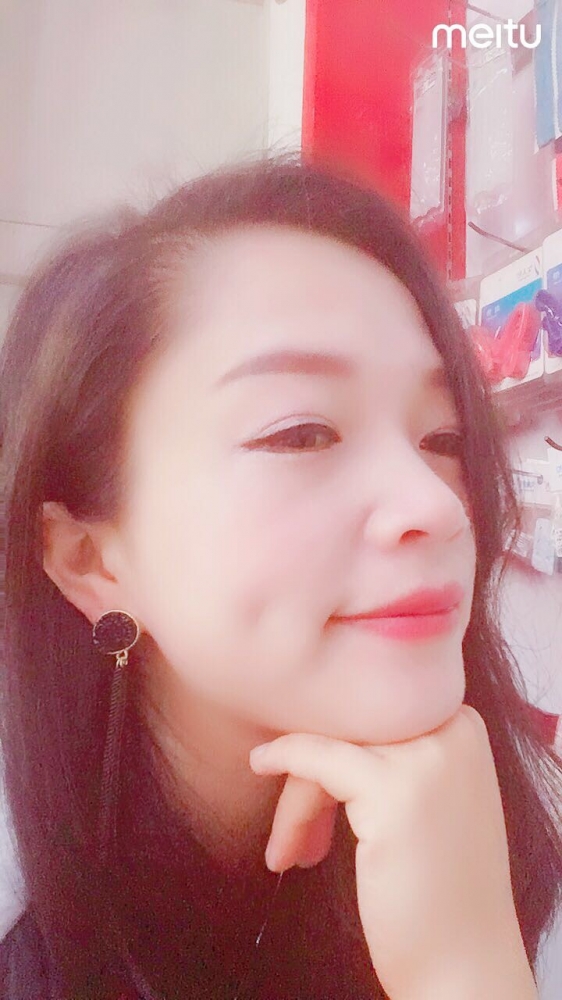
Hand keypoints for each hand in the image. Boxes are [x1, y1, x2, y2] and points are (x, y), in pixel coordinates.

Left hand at [250, 706, 536, 999]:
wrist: (467, 965)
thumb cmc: (440, 890)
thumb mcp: (429, 796)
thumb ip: (394, 753)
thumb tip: (323, 722)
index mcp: (462, 722)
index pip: (376, 713)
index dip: (337, 750)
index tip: (317, 798)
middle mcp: (453, 728)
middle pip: (352, 727)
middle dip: (314, 777)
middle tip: (299, 838)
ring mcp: (426, 756)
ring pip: (331, 747)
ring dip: (299, 800)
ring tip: (290, 852)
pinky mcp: (393, 788)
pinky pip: (317, 757)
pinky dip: (285, 757)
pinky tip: (260, 763)